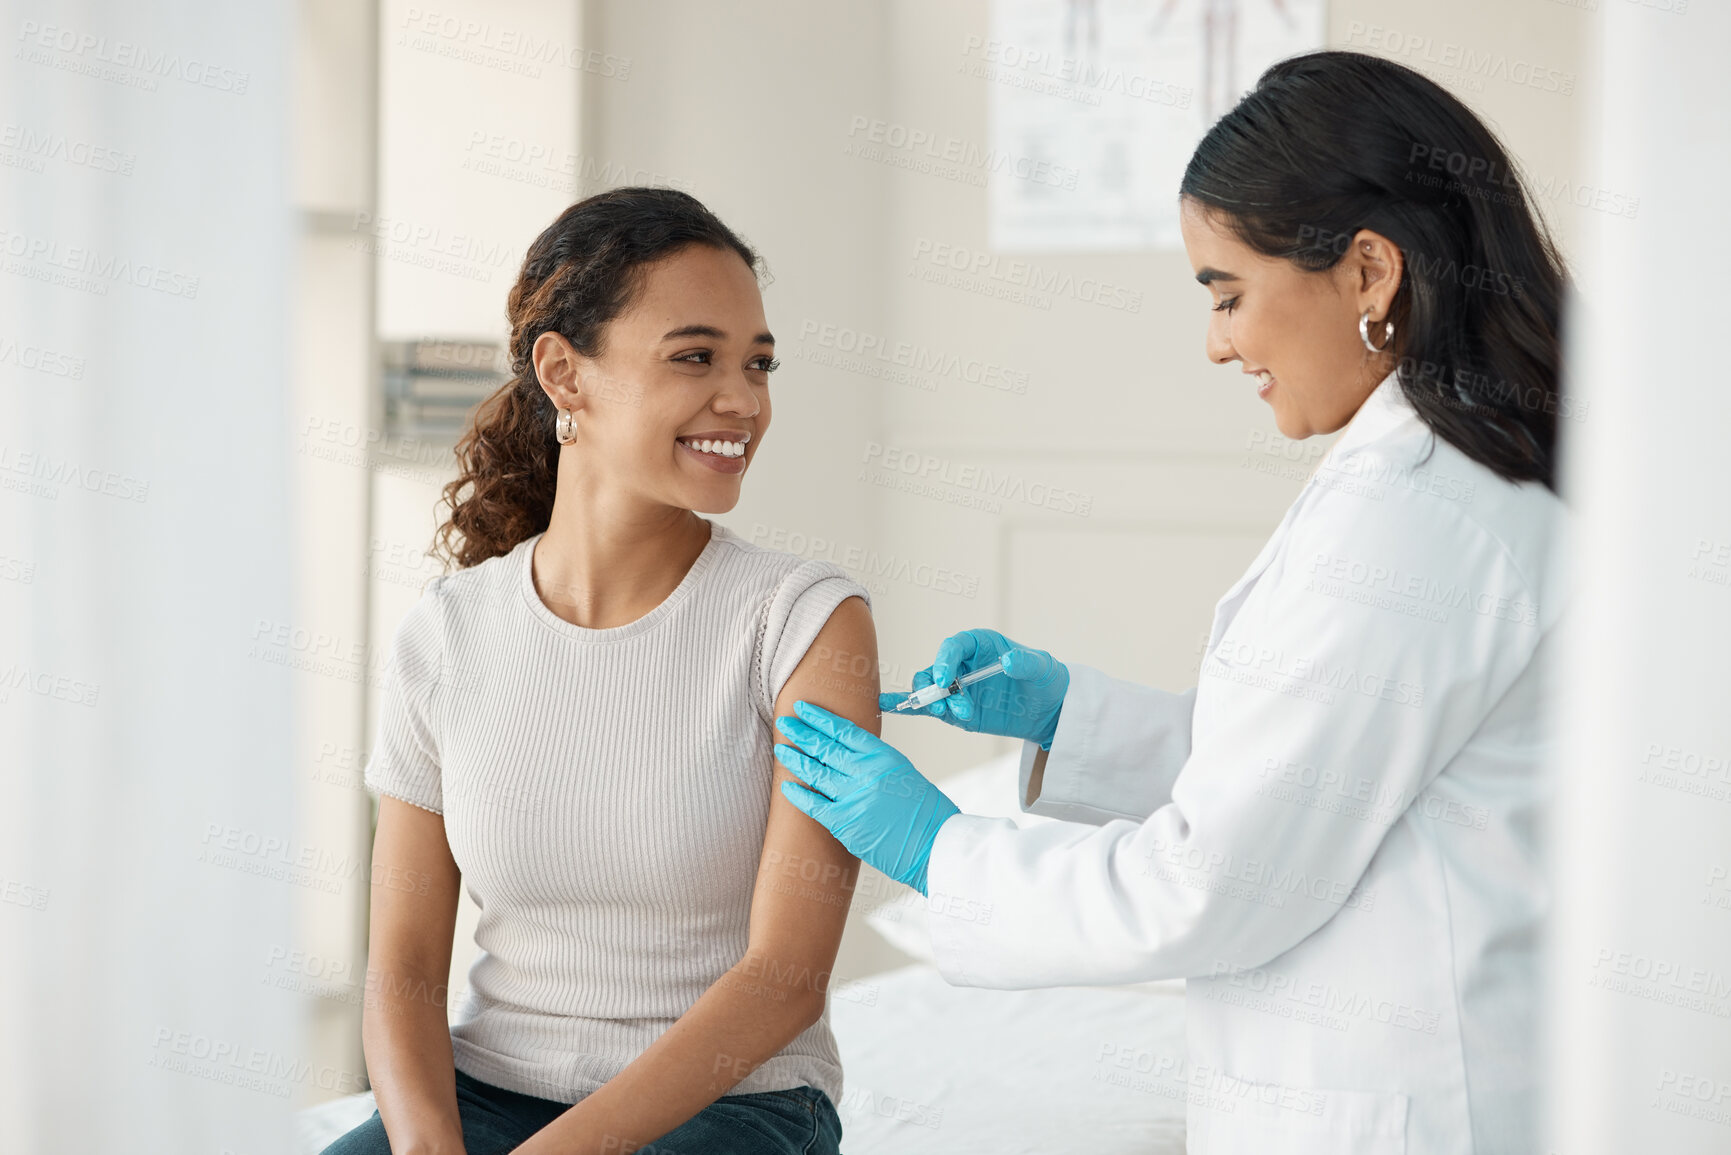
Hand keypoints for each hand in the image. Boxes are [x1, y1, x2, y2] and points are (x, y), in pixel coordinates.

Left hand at [773, 700, 959, 895]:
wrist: (935, 845)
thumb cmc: (926, 813)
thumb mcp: (904, 774)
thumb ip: (877, 763)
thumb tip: (850, 756)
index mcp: (883, 756)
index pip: (845, 730)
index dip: (821, 718)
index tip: (804, 709)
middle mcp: (866, 772)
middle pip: (826, 747)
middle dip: (802, 733)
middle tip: (785, 722)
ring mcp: (853, 797)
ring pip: (816, 771)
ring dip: (795, 758)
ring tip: (781, 747)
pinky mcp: (844, 822)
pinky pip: (813, 804)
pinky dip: (797, 794)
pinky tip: (786, 785)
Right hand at [878, 628, 1069, 747]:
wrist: (1048, 708)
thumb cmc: (1044, 678)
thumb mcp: (1041, 667)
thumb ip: (1025, 662)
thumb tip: (1009, 660)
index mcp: (978, 644)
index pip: (953, 647)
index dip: (945, 660)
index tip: (946, 679)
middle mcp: (961, 664)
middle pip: (934, 669)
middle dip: (936, 688)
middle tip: (948, 706)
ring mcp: (956, 688)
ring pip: (930, 690)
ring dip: (934, 703)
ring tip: (952, 714)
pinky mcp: (955, 710)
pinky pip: (928, 707)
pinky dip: (909, 707)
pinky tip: (890, 706)